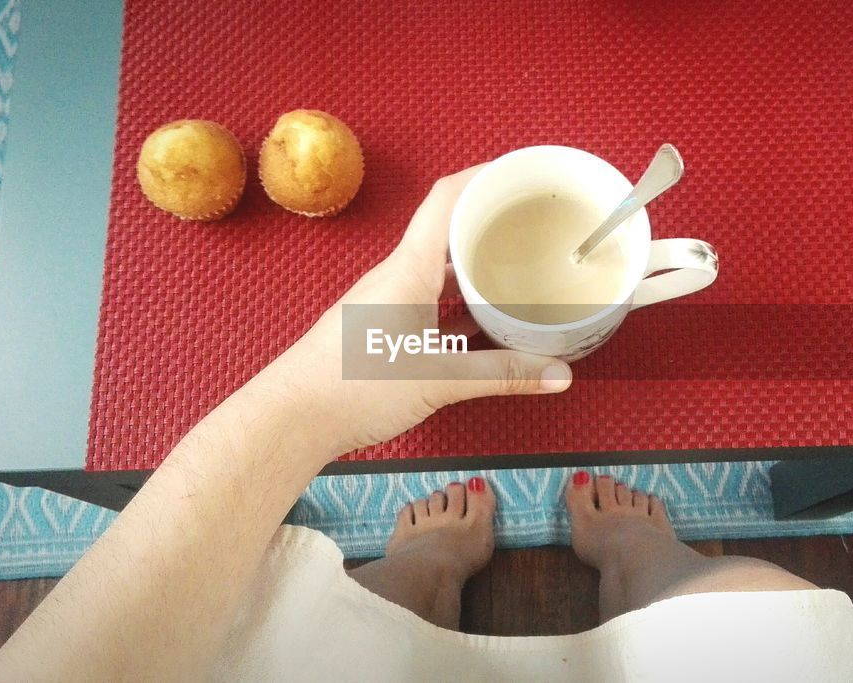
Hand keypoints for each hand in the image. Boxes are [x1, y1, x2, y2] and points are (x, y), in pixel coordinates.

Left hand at [250, 166, 573, 457]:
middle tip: (534, 225)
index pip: (446, 200)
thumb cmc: (355, 386)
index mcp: (409, 268)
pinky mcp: (382, 331)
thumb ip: (502, 376)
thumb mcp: (439, 380)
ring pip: (439, 271)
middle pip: (447, 232)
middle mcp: (397, 276)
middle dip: (489, 223)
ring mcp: (387, 303)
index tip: (521, 172)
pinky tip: (483, 326)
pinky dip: (458, 307)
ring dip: (474, 267)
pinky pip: (428, 304)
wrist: (291, 418)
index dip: (483, 176)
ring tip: (519, 269)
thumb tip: (561, 375)